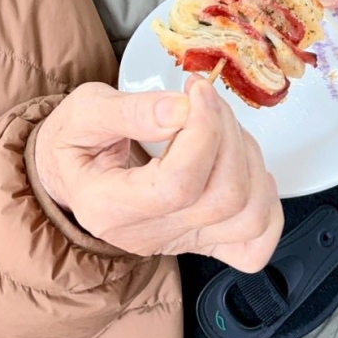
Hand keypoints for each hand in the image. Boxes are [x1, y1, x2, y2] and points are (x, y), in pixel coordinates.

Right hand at [33, 78, 282, 272]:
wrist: (71, 173)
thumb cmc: (75, 141)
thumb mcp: (84, 110)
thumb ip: (130, 110)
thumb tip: (181, 110)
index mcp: (109, 207)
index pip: (177, 185)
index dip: (202, 132)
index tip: (196, 91)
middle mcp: (147, 235)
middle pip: (221, 198)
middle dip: (226, 134)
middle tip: (205, 98)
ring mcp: (180, 244)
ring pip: (247, 218)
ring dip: (249, 159)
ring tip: (221, 126)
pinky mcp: (203, 243)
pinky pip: (255, 246)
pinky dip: (266, 203)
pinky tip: (244, 167)